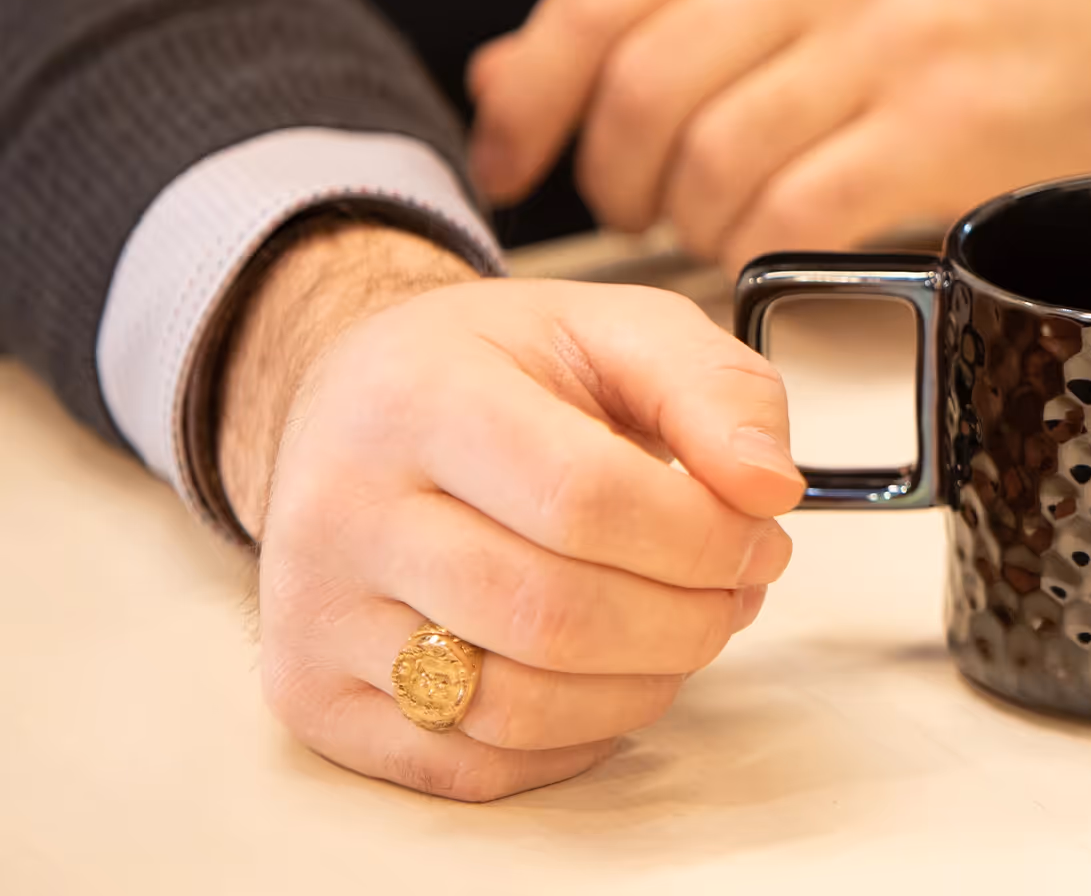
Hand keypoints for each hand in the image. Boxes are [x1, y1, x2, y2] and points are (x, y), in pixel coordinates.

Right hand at [219, 220, 798, 800]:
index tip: (762, 533)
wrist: (356, 401)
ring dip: (646, 684)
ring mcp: (315, 614)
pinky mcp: (315, 698)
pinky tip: (611, 673)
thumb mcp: (618, 329)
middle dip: (689, 617)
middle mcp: (341, 509)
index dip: (703, 536)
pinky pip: (473, 764)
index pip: (585, 498)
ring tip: (687, 625)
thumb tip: (771, 488)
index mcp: (417, 396)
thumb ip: (717, 388)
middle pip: (555, 614)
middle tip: (738, 586)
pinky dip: (575, 737)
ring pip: (516, 705)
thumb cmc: (498, 369)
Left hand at [465, 0, 1090, 268]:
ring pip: (714, 160)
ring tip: (714, 228)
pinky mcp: (948, 125)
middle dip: (613, 178)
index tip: (515, 161)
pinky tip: (773, 248)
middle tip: (635, 208)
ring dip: (690, 222)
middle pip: (644, 89)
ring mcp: (892, 36)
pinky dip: (760, 250)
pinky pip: (796, 212)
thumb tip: (504, 85)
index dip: (533, 98)